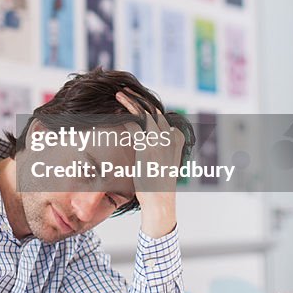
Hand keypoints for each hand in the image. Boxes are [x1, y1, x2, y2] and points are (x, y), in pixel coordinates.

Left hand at [115, 90, 183, 238]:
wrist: (160, 202)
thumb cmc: (159, 183)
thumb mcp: (164, 160)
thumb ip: (159, 144)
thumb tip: (144, 132)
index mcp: (176, 137)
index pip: (159, 114)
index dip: (145, 103)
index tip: (134, 96)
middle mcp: (170, 136)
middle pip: (152, 109)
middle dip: (137, 98)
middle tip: (125, 90)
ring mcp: (159, 141)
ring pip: (143, 113)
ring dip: (129, 102)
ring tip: (119, 95)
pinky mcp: (147, 147)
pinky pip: (133, 126)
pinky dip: (123, 117)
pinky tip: (115, 113)